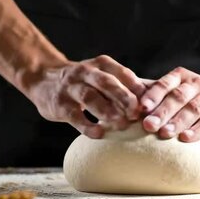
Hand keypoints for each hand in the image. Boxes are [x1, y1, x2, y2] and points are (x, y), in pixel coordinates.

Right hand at [26, 55, 146, 138]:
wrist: (43, 78)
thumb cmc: (84, 81)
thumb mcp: (101, 75)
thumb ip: (124, 86)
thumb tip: (156, 99)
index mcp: (101, 64)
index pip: (121, 73)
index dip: (136, 87)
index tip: (150, 102)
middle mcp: (85, 72)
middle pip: (107, 83)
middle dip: (124, 98)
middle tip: (138, 114)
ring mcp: (71, 88)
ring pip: (90, 97)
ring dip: (107, 111)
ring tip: (122, 125)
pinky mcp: (59, 104)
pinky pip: (74, 115)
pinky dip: (87, 126)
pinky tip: (98, 134)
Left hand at [139, 67, 199, 141]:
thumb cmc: (193, 93)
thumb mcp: (176, 87)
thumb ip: (153, 92)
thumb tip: (122, 98)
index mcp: (180, 77)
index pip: (164, 84)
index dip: (153, 95)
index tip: (140, 107)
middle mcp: (195, 85)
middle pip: (177, 97)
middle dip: (162, 111)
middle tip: (147, 125)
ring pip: (192, 109)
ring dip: (177, 121)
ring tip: (164, 133)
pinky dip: (197, 130)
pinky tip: (185, 138)